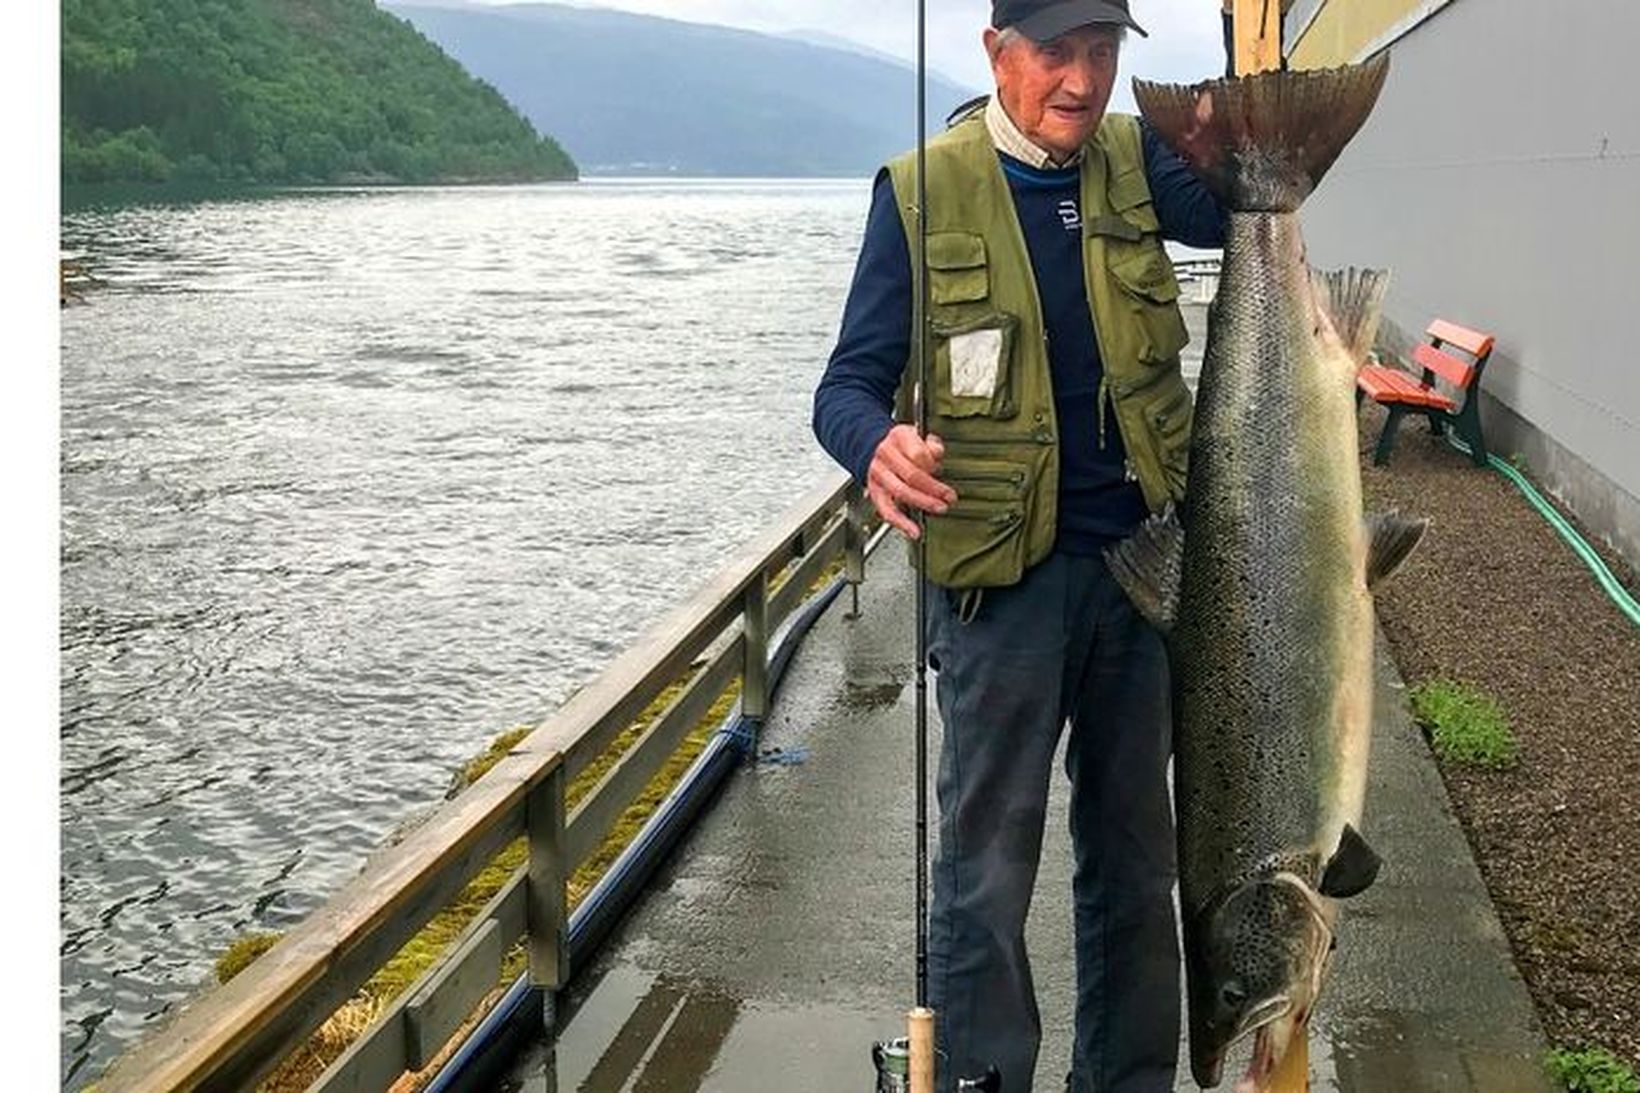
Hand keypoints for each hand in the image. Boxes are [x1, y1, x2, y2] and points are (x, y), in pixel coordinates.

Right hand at [866, 424, 957, 539]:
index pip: (917, 454)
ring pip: (901, 492)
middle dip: (934, 488)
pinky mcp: (875, 492)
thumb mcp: (918, 434)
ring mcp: (878, 474)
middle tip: (949, 497)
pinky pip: (887, 510)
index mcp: (898, 438)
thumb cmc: (901, 444)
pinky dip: (901, 523)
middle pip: (911, 475)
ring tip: (940, 508)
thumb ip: (931, 444)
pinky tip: (914, 532)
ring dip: (923, 503)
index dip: (932, 464)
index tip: (940, 469)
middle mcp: (885, 456)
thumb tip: (937, 453)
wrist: (874, 447)